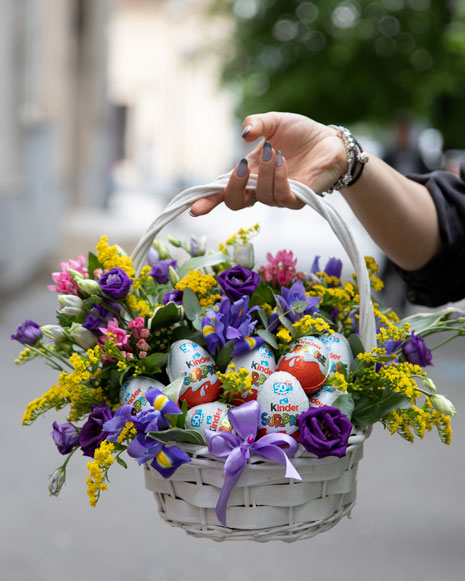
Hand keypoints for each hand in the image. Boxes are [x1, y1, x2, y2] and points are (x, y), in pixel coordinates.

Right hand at [191, 112, 346, 214]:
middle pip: (236, 203)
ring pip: (262, 196)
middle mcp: (261, 189)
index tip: (194, 208)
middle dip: (232, 188)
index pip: (223, 191)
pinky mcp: (298, 199)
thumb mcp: (274, 122)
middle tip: (240, 167)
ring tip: (273, 150)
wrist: (329, 140)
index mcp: (249, 174)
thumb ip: (257, 124)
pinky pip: (282, 197)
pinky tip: (281, 161)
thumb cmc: (300, 134)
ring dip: (263, 172)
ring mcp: (279, 196)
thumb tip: (244, 132)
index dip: (207, 201)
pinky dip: (278, 179)